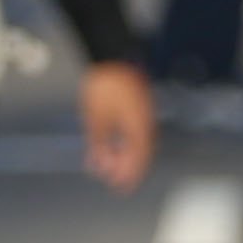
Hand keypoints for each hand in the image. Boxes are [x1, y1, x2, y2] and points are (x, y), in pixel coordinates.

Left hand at [76, 59, 155, 193]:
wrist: (109, 55)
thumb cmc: (103, 85)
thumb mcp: (95, 119)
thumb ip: (99, 145)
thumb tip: (99, 166)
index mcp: (139, 127)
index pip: (139, 159)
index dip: (131, 175)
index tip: (121, 187)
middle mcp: (146, 121)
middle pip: (142, 152)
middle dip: (129, 168)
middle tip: (117, 181)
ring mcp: (145, 111)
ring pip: (140, 141)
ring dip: (128, 155)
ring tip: (114, 163)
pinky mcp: (140, 104)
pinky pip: (138, 129)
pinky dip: (128, 141)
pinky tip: (117, 144)